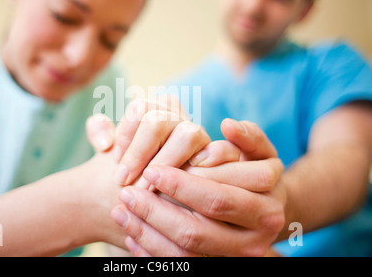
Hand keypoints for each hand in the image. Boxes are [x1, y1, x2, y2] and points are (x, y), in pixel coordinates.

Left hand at [86, 96, 210, 186]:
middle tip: (123, 180)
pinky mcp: (219, 153)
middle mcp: (178, 118)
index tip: (115, 162)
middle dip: (139, 152)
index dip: (125, 136)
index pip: (140, 108)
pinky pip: (221, 151)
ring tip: (149, 189)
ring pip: (188, 135)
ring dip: (166, 162)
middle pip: (159, 121)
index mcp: (154, 109)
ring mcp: (200, 135)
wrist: (151, 194)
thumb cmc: (130, 170)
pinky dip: (210, 160)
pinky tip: (188, 180)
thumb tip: (104, 141)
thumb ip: (99, 131)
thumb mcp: (110, 149)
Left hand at [111, 119, 286, 256]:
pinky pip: (182, 265)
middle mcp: (256, 237)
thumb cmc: (254, 173)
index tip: (150, 169)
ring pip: (186, 250)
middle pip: (198, 228)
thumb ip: (248, 137)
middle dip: (157, 210)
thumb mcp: (259, 153)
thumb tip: (227, 125)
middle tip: (128, 191)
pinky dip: (153, 251)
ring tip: (121, 210)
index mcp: (266, 205)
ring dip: (149, 231)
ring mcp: (237, 256)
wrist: (262, 210)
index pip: (217, 195)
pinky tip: (132, 232)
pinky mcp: (219, 266)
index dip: (180, 184)